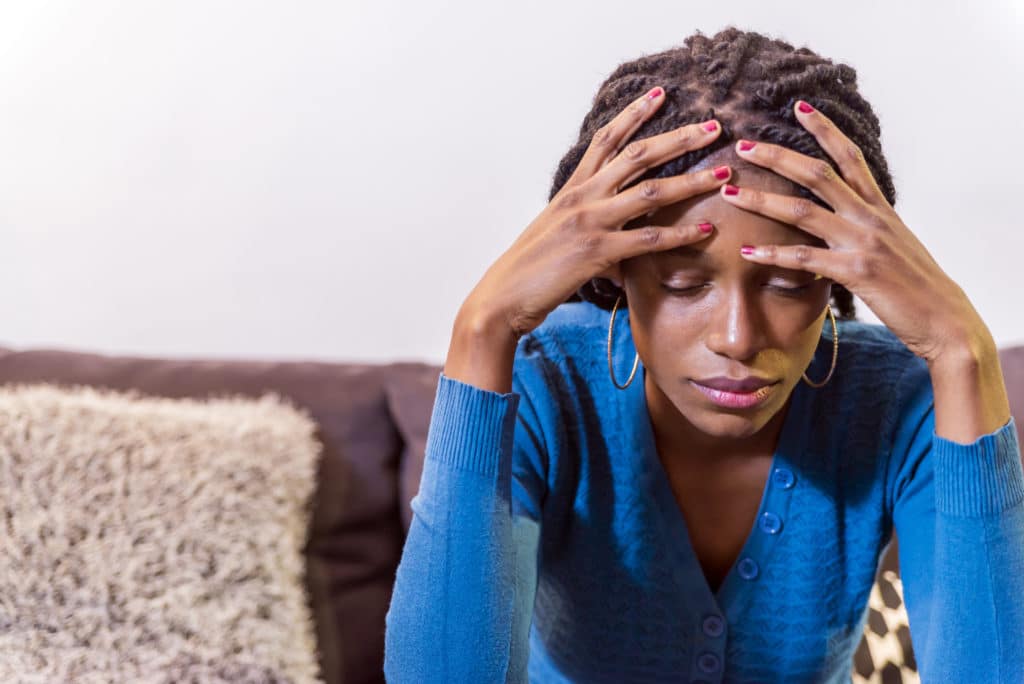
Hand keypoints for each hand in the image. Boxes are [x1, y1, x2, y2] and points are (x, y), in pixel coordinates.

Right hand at [461, 85, 732, 339]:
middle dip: (679, 137)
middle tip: (713, 125)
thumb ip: (589, 223)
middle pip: (638, 155)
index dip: (634, 114)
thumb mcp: (557, 234)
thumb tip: (620, 235)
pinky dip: (680, 233)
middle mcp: (582, 197)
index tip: (660, 94)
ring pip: (651, 191)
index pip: (606, 140)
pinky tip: (705, 229)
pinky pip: (648, 238)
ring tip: (723, 173)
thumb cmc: (531, 269)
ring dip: (692, 180)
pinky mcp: (597, 251)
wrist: (503, 296)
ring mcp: (590, 222)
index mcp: (573, 189)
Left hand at [719, 100, 988, 364]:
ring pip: (803, 210)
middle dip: (778, 156)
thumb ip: (866, 226)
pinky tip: (747, 249)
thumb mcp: (892, 244)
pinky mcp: (855, 272)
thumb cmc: (915, 285)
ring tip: (729, 192)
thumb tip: (844, 216)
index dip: (825, 129)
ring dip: (762, 199)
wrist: (945, 318)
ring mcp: (863, 242)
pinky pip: (805, 258)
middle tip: (743, 145)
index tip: (800, 106)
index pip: (850, 157)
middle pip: (817, 174)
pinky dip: (773, 253)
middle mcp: (870, 217)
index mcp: (879, 207)